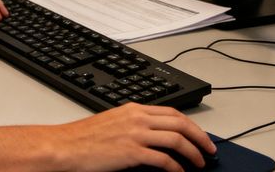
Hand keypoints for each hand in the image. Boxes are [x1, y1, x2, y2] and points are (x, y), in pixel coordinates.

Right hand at [35, 102, 216, 171]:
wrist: (65, 146)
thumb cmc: (83, 138)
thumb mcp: (113, 123)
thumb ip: (134, 125)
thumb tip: (155, 137)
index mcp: (133, 109)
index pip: (172, 112)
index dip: (191, 124)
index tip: (200, 135)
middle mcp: (137, 118)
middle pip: (180, 123)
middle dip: (200, 137)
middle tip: (210, 150)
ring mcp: (135, 134)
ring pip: (177, 139)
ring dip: (193, 153)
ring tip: (200, 164)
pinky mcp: (131, 152)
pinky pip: (164, 160)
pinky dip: (176, 168)